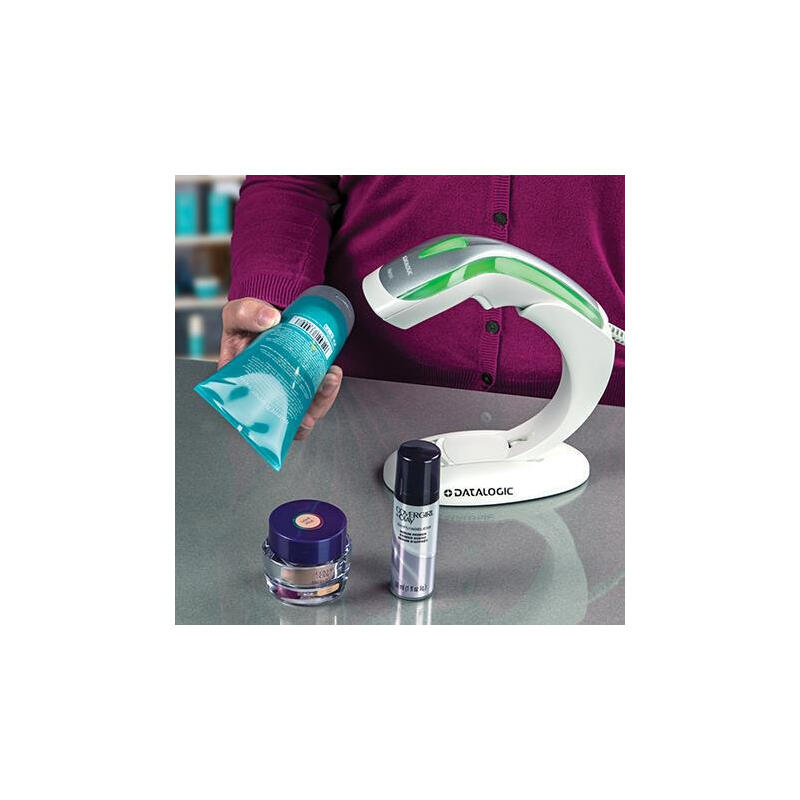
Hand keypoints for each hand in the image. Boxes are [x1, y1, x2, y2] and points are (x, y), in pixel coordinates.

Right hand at [218, 297, 343, 440]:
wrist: (270, 311)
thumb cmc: (247, 319)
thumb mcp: (238, 313)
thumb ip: (247, 313)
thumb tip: (270, 319)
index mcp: (241, 384)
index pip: (251, 413)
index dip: (268, 424)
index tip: (284, 417)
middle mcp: (265, 392)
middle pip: (284, 418)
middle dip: (304, 416)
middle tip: (315, 396)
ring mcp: (286, 388)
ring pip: (305, 409)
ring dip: (322, 400)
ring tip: (331, 378)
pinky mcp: (303, 380)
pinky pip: (317, 394)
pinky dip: (328, 387)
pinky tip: (333, 373)